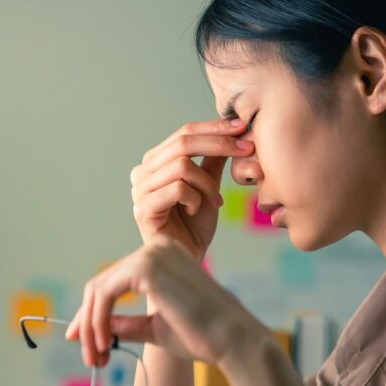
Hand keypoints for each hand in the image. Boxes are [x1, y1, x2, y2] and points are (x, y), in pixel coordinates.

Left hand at [64, 236, 265, 367]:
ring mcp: (151, 253)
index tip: (81, 341)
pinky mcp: (145, 266)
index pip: (115, 281)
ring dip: (91, 327)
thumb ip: (128, 323)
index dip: (92, 313)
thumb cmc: (202, 335)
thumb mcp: (155, 327)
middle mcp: (157, 248)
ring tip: (97, 357)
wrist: (231, 339)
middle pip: (102, 284)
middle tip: (89, 357)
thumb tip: (98, 328)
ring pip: (98, 290)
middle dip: (88, 323)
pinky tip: (105, 344)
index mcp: (164, 257)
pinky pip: (104, 294)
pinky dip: (97, 321)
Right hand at [129, 118, 253, 261]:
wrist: (188, 259)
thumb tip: (231, 130)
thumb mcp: (208, 185)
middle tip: (246, 150)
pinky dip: (196, 198)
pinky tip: (196, 210)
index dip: (214, 127)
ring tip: (215, 200)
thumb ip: (212, 159)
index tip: (242, 126)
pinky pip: (178, 189)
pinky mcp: (144, 209)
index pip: (184, 132)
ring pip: (182, 166)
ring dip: (207, 183)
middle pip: (182, 143)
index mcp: (155, 161)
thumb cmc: (195, 225)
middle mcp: (142, 172)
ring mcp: (140, 190)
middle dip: (219, 144)